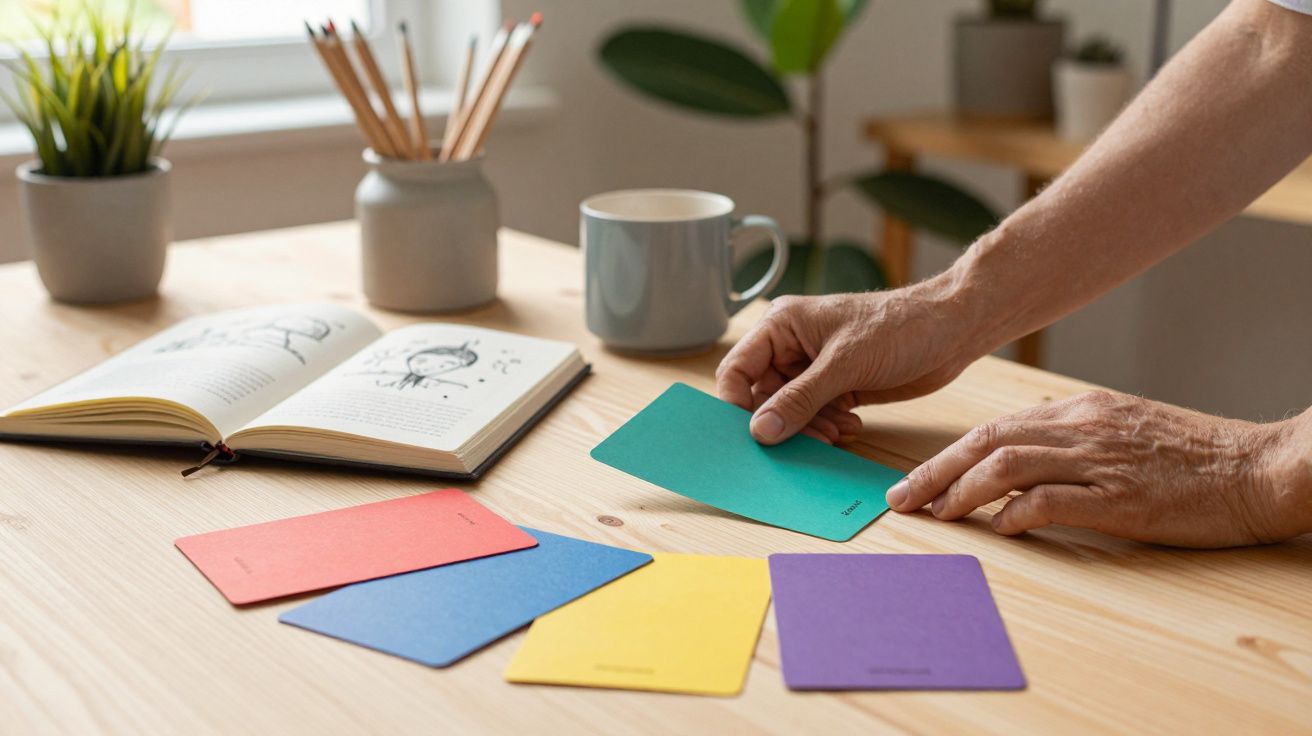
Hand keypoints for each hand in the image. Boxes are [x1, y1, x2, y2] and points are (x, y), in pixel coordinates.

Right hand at [716, 286, 976, 444]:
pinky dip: (829, 427)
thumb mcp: (844, 364)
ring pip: (790, 412)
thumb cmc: (900, 326)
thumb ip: (799, 399)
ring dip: (810, 429)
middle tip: (809, 439)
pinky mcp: (837, 386)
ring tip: (837, 432)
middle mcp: (791, 347)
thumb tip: (760, 431)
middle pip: (762, 397)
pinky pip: (816, 416)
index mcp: (781, 326)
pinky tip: (852, 425)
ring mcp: (814, 368)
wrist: (953, 330)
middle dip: (783, 423)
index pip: (737, 370)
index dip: (737, 404)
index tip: (750, 436)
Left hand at [885, 390, 1311, 547]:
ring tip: (935, 515)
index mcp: (1080, 410)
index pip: (996, 428)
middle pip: (986, 441)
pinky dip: (1016, 513)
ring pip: (1007, 464)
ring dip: (961, 491)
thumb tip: (1022, 462)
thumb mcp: (1124, 430)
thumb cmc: (1194, 457)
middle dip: (934, 471)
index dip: (950, 455)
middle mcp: (1082, 428)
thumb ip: (1073, 440)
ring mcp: (1100, 460)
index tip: (919, 480)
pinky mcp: (1120, 497)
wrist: (1258, 469)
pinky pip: (1052, 499)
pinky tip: (998, 529)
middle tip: (899, 498)